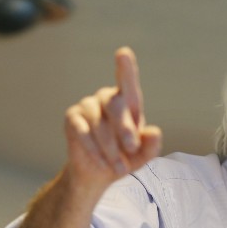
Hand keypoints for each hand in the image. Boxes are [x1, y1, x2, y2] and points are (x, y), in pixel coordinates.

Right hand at [64, 47, 161, 189]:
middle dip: (125, 128)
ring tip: (119, 167)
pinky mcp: (72, 118)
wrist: (97, 174)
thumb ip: (151, 146)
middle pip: (115, 104)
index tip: (123, 53)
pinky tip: (102, 163)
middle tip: (133, 148)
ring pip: (98, 122)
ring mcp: (87, 106)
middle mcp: (106, 98)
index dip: (125, 68)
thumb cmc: (124, 158)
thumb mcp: (142, 156)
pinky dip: (93, 149)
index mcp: (127, 102)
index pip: (127, 82)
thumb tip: (154, 132)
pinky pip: (82, 131)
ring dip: (110, 146)